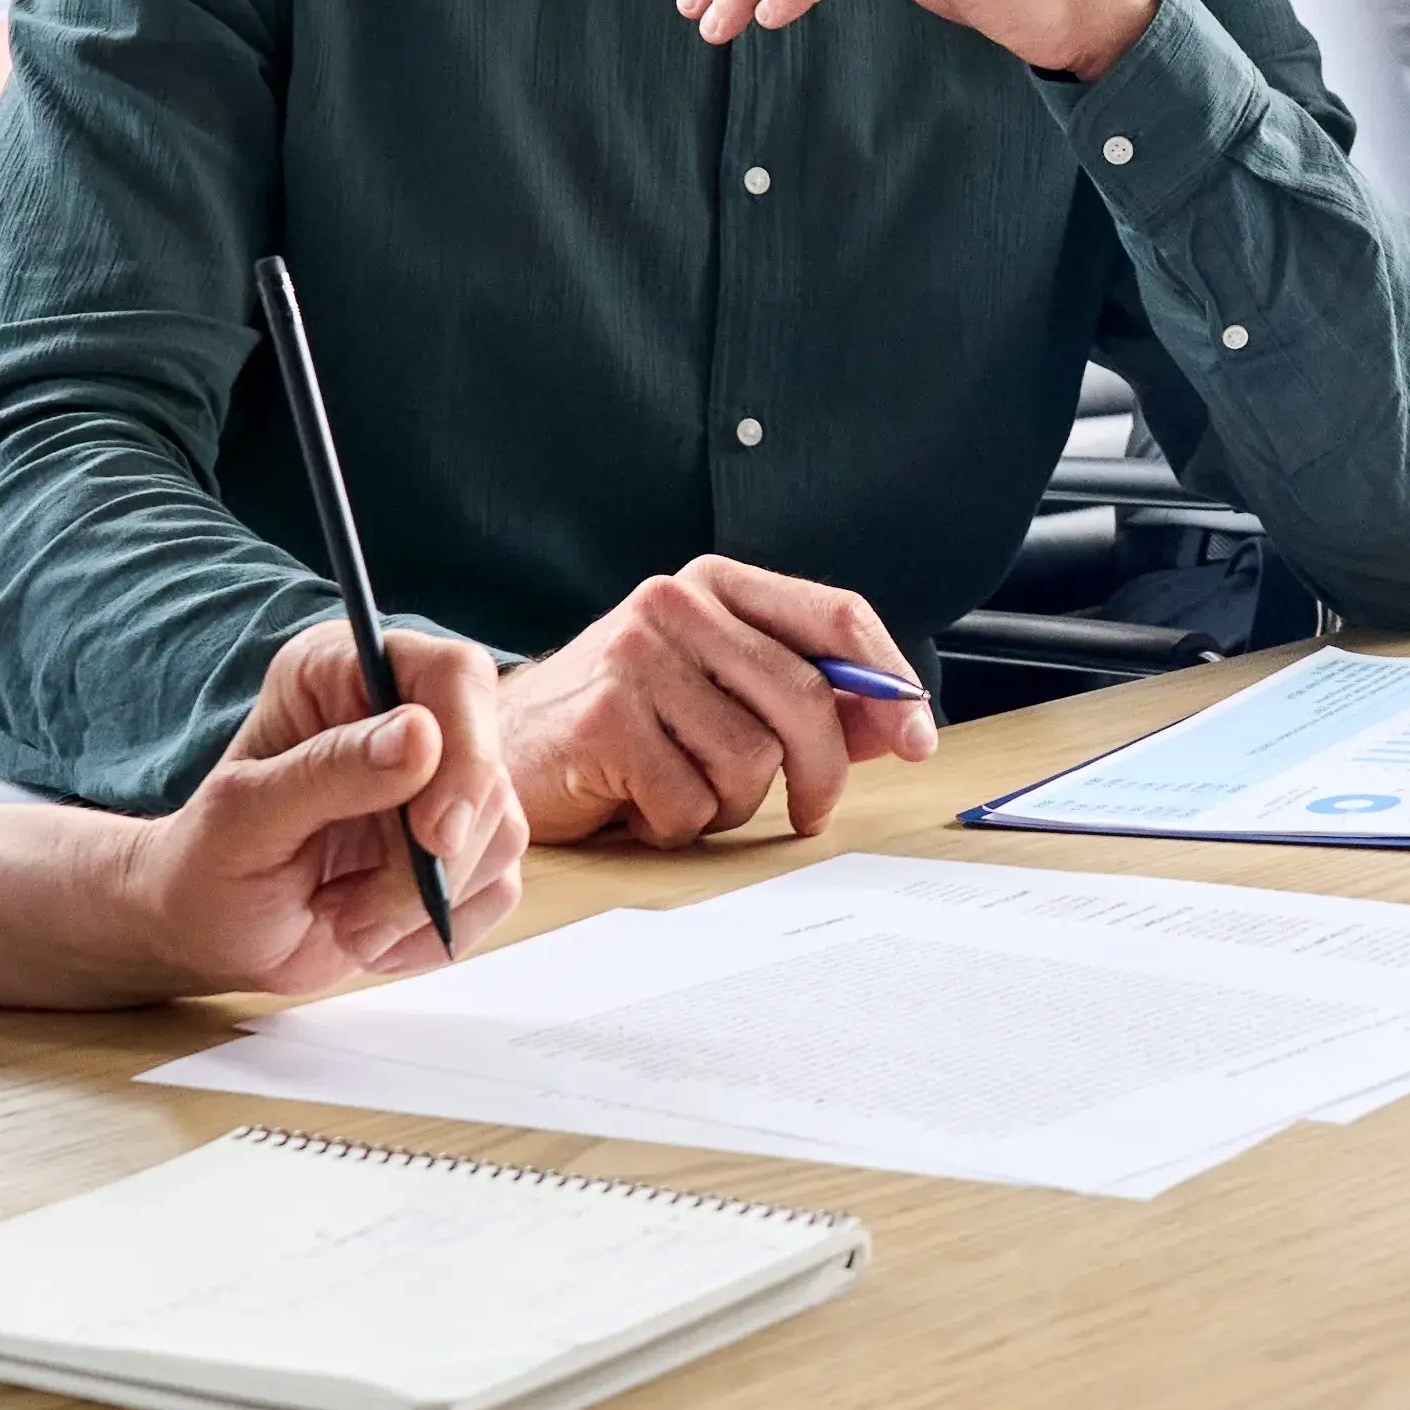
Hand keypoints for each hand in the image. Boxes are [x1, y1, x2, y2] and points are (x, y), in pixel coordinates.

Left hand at [111, 621, 529, 995]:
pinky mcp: (461, 847)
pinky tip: (372, 936)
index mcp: (342, 674)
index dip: (465, 748)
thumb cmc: (208, 864)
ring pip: (501, 832)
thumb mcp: (244, 818)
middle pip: (488, 766)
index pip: (452, 676)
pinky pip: (498, 886)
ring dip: (423, 902)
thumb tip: (423, 737)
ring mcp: (440, 785)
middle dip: (434, 858)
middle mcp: (404, 717)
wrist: (212, 936)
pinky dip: (437, 927)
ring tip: (346, 922)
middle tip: (358, 912)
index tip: (434, 834)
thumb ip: (328, 771)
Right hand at [508, 556, 938, 847]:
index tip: (916, 740)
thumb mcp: (712, 689)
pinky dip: (677, 825)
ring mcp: (636, 658)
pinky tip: (639, 807)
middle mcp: (675, 605)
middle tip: (812, 810)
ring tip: (682, 792)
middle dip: (824, 772)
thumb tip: (896, 724)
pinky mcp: (606, 720)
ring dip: (731, 804)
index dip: (888, 682)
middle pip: (806, 698)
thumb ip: (801, 696)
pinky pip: (694, 801)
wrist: (494, 746)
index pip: (835, 615)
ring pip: (754, 760)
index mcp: (713, 584)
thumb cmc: (615, 722)